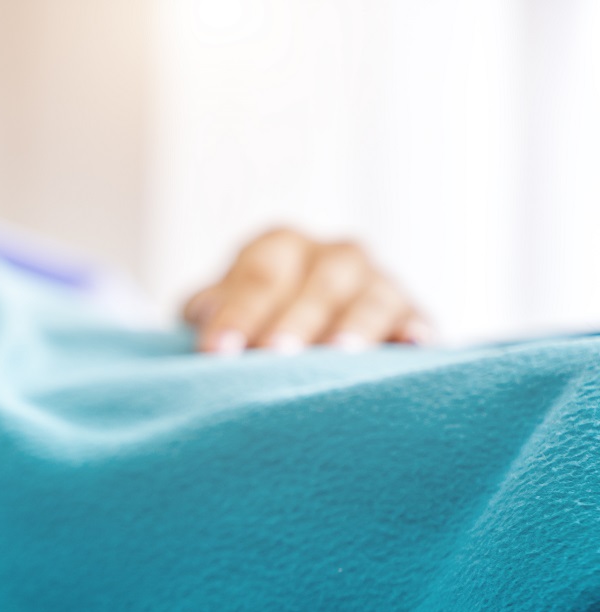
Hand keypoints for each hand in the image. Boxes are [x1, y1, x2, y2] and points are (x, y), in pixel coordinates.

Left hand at [183, 227, 430, 354]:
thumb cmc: (250, 323)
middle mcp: (334, 256)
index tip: (217, 351)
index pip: (259, 274)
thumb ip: (208, 311)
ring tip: (340, 355)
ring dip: (355, 326)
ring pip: (371, 299)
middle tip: (275, 355)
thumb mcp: (219, 310)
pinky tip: (413, 344)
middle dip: (296, 320)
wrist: (300, 331)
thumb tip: (203, 315)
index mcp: (280, 246)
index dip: (238, 312)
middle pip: (319, 283)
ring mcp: (378, 283)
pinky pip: (417, 320)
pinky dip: (415, 330)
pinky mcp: (412, 315)